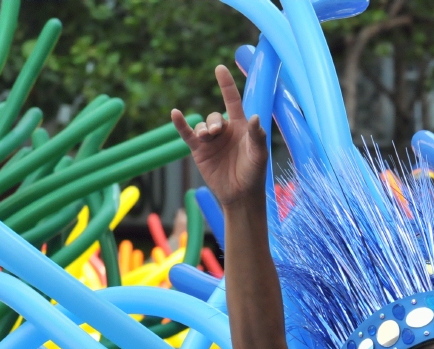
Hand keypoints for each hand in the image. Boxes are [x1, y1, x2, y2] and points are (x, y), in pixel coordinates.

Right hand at [171, 65, 267, 208]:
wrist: (240, 195)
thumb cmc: (253, 174)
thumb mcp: (259, 155)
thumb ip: (257, 136)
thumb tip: (255, 117)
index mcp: (240, 127)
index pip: (232, 101)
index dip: (226, 85)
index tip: (219, 68)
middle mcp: (224, 130)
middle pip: (214, 116)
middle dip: (213, 122)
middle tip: (216, 132)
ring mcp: (211, 140)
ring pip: (201, 125)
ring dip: (203, 129)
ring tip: (206, 137)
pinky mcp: (199, 151)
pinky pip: (187, 134)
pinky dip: (181, 124)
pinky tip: (175, 114)